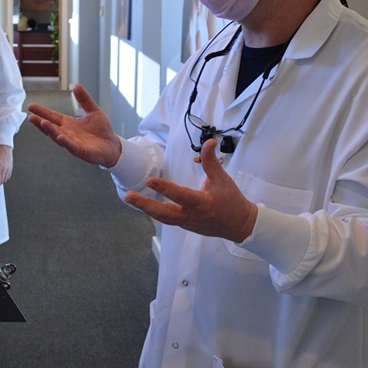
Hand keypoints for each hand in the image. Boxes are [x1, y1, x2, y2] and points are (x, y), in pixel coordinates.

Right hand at [27, 83, 122, 166]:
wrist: (113, 145)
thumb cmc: (102, 130)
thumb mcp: (93, 110)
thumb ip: (84, 99)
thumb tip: (76, 85)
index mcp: (68, 123)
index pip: (52, 116)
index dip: (41, 112)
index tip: (31, 106)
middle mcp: (67, 133)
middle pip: (51, 127)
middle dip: (40, 122)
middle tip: (31, 116)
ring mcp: (72, 143)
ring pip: (58, 137)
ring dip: (50, 131)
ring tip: (43, 123)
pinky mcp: (81, 151)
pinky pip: (71, 146)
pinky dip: (66, 142)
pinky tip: (60, 137)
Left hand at [123, 139, 257, 242]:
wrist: (239, 225)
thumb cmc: (232, 201)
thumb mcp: (223, 179)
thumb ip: (211, 161)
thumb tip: (209, 141)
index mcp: (202, 203)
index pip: (180, 195)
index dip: (165, 188)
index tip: (150, 181)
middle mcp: (191, 215)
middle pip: (164, 213)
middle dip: (145, 205)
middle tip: (128, 196)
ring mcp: (186, 223)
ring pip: (162, 218)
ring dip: (145, 208)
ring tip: (130, 198)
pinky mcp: (184, 225)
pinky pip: (167, 219)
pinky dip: (154, 212)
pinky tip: (143, 204)